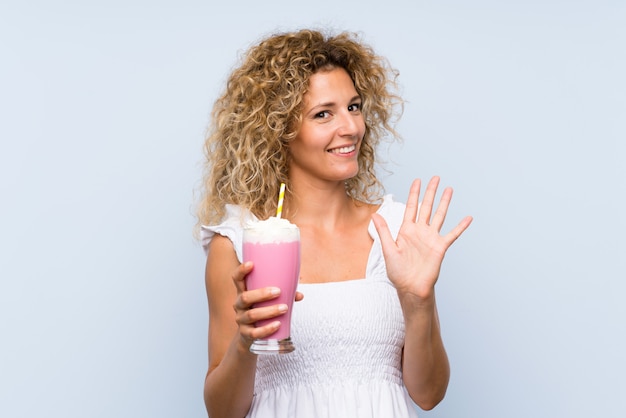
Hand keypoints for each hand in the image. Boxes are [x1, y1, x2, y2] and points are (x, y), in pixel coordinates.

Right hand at [230, 262, 303, 346]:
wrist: (250, 335)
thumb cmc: (261, 310)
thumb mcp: (268, 301)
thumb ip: (283, 295)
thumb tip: (299, 295)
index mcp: (243, 292)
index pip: (237, 279)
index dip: (241, 271)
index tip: (251, 264)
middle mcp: (239, 304)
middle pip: (245, 297)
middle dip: (262, 294)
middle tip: (278, 292)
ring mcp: (241, 319)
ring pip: (252, 315)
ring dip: (269, 311)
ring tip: (284, 308)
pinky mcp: (245, 334)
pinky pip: (255, 333)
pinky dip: (267, 329)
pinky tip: (277, 325)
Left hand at [372, 177, 471, 299]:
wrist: (410, 288)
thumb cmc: (398, 272)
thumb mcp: (388, 249)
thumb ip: (384, 231)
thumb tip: (374, 214)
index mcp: (406, 230)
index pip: (411, 207)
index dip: (414, 193)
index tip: (417, 180)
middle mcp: (420, 231)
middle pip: (426, 207)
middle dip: (430, 192)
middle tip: (435, 178)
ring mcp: (431, 238)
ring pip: (439, 215)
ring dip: (444, 203)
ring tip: (449, 189)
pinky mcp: (440, 247)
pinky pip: (452, 234)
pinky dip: (460, 226)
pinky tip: (468, 218)